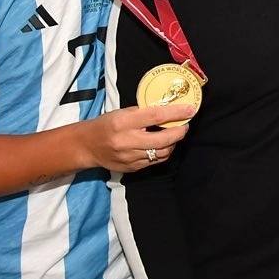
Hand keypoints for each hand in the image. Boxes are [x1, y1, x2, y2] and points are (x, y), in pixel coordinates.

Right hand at [77, 104, 194, 172]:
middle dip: (179, 132)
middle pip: (163, 140)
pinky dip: (163, 152)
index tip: (190, 110)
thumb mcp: (122, 112)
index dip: (176, 113)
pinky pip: (155, 161)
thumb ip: (143, 113)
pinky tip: (163, 145)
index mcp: (124, 122)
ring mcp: (130, 158)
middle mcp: (127, 141)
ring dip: (173, 143)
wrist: (87, 146)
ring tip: (174, 134)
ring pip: (162, 153)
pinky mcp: (132, 168)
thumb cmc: (106, 125)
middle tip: (185, 125)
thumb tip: (168, 110)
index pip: (156, 116)